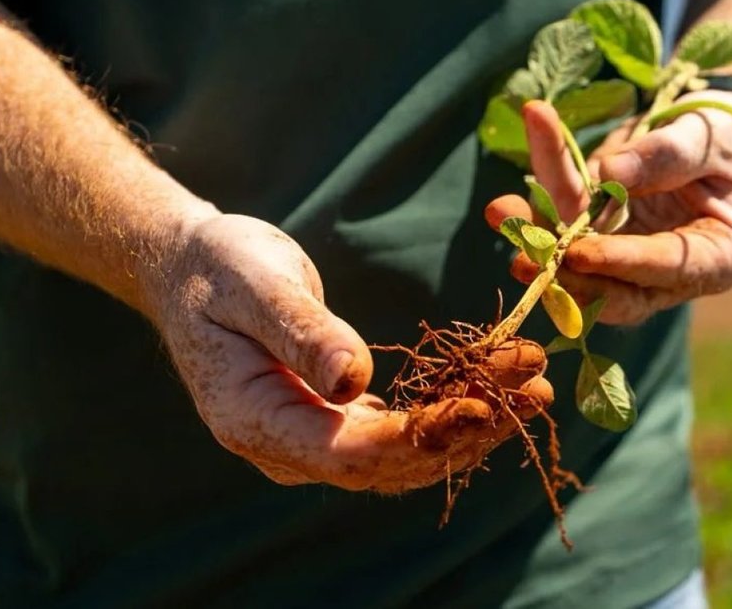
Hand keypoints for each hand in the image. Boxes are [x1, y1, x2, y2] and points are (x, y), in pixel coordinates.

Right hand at [149, 214, 552, 491]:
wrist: (195, 268)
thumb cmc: (218, 268)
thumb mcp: (254, 284)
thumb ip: (302, 332)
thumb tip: (353, 380)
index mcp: (252, 420)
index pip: (346, 452)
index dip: (417, 438)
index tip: (481, 408)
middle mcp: (284, 447)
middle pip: (389, 464)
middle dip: (469, 431)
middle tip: (536, 391)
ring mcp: (312, 439)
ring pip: (405, 454)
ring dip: (474, 423)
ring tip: (537, 385)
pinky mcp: (336, 420)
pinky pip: (401, 429)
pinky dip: (453, 408)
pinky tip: (500, 383)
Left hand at [485, 94, 731, 325]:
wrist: (716, 128)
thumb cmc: (729, 135)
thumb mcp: (709, 138)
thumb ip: (666, 155)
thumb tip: (608, 173)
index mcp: (716, 257)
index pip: (666, 267)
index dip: (620, 262)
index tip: (579, 253)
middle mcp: (670, 270)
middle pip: (612, 282)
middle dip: (564, 271)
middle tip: (523, 255)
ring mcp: (630, 256)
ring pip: (577, 258)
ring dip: (536, 239)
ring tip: (501, 211)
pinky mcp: (601, 235)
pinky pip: (564, 223)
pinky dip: (534, 209)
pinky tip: (504, 202)